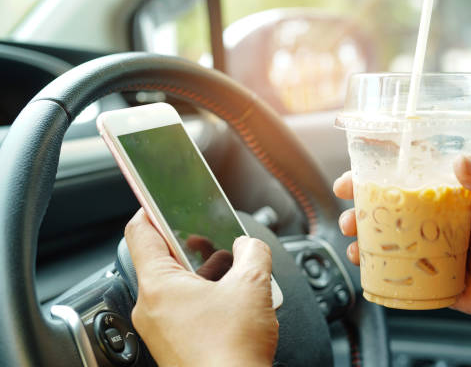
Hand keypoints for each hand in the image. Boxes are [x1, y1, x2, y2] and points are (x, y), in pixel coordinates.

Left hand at [125, 209, 278, 366]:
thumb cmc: (232, 351)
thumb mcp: (252, 286)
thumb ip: (253, 253)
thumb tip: (249, 246)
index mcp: (159, 287)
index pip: (139, 233)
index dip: (149, 208)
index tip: (157, 197)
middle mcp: (151, 308)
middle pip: (161, 259)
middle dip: (189, 243)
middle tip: (209, 234)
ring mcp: (160, 329)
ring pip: (175, 285)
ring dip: (201, 272)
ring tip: (230, 269)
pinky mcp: (174, 344)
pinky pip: (182, 308)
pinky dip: (203, 296)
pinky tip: (231, 299)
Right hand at [333, 157, 470, 338]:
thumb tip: (462, 162)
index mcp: (441, 187)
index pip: (408, 163)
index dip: (381, 155)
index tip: (361, 149)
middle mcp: (422, 208)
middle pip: (380, 192)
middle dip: (355, 189)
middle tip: (345, 190)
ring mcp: (412, 236)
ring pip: (373, 223)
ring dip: (353, 222)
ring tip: (351, 228)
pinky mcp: (407, 263)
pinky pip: (378, 256)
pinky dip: (362, 256)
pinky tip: (359, 257)